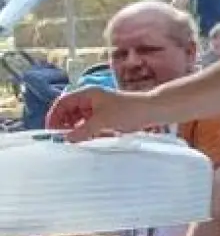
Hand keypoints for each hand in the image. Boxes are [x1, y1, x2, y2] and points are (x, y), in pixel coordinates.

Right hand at [46, 86, 162, 140]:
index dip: (54, 115)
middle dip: (64, 124)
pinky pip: (90, 125)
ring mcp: (99, 108)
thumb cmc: (128, 110)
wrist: (152, 111)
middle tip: (62, 139)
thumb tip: (66, 139)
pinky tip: (86, 140)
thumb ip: (83, 130)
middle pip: (69, 111)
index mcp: (87, 94)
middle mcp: (91, 100)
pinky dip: (86, 132)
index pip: (62, 102)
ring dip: (75, 129)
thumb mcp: (103, 121)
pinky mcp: (107, 117)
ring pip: (79, 119)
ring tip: (74, 142)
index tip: (51, 130)